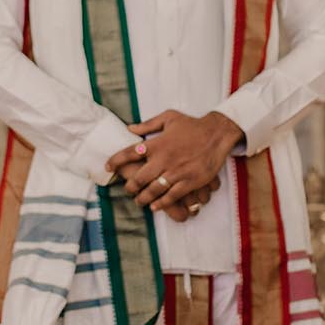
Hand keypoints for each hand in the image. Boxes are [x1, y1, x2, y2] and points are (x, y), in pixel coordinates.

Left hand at [104, 110, 241, 218]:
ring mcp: (176, 172)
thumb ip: (148, 124)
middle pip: (139, 178)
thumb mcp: (169, 117)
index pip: (129, 153)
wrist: (217, 134)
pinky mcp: (189, 182)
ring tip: (139, 201)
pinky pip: (171, 196)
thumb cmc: (193, 125)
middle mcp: (163, 159)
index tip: (107, 166)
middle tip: (128, 190)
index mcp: (156, 143)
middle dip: (130, 186)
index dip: (115, 161)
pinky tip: (154, 206)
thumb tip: (130, 128)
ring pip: (153, 190)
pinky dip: (160, 203)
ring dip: (143, 198)